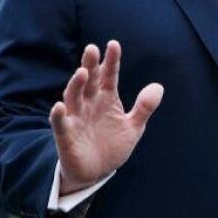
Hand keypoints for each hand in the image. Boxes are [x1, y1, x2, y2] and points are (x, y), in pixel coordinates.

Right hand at [49, 40, 162, 193]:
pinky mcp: (65, 135)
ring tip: (81, 73)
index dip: (111, 61)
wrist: (97, 172)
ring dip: (75, 85)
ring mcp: (76, 117)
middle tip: (92, 49)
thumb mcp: (133, 127)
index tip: (113, 44)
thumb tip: (158, 87)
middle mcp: (89, 103)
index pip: (108, 75)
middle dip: (90, 66)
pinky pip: (60, 123)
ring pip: (73, 97)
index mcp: (106, 98)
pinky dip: (58, 115)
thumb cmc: (112, 145)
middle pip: (89, 81)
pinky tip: (59, 106)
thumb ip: (144, 107)